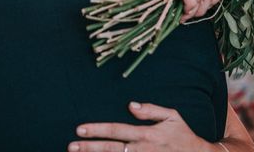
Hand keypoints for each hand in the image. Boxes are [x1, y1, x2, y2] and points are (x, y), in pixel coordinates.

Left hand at [68, 102, 212, 151]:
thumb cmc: (183, 135)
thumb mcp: (172, 116)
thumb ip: (151, 110)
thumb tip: (131, 105)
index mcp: (146, 134)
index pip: (116, 130)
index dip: (96, 130)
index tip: (79, 130)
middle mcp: (141, 149)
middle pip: (110, 149)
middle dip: (89, 147)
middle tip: (71, 146)